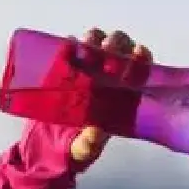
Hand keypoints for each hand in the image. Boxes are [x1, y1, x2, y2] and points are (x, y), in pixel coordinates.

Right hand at [68, 28, 151, 167]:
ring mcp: (87, 70)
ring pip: (98, 44)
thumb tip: (95, 133)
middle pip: (120, 50)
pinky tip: (69, 46)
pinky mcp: (66, 68)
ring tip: (87, 44)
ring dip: (95, 39)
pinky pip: (72, 49)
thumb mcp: (82, 150)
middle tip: (107, 49)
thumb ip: (88, 145)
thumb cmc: (74, 147)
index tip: (138, 52)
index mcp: (122, 97)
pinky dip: (71, 44)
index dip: (142, 59)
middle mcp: (108, 79)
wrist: (46, 143)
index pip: (140, 71)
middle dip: (117, 43)